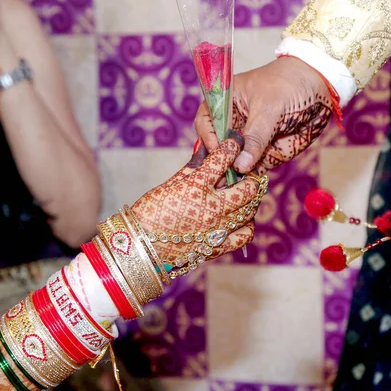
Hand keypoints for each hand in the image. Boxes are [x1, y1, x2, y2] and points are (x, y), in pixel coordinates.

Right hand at [131, 134, 262, 264]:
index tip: (236, 142)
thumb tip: (206, 152)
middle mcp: (211, 208)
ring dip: (250, 199)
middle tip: (247, 173)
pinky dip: (247, 225)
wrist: (140, 248)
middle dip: (251, 176)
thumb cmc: (149, 213)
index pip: (223, 159)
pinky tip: (240, 219)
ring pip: (249, 210)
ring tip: (244, 195)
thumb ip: (191, 168)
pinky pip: (245, 235)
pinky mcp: (217, 247)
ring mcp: (217, 229)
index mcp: (195, 187)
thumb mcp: (169, 185)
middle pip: (248, 188)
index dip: (232, 146)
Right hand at [195, 56, 333, 174]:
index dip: (208, 138)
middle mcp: (233, 124)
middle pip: (216, 148)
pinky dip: (252, 178)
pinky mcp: (265, 152)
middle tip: (222, 178)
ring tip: (235, 186)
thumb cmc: (289, 85)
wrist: (321, 87)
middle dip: (218, 164)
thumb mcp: (270, 108)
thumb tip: (239, 166)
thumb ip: (255, 137)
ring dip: (234, 176)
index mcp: (225, 102)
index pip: (205, 122)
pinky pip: (254, 170)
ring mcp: (249, 140)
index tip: (219, 153)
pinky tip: (250, 185)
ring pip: (234, 163)